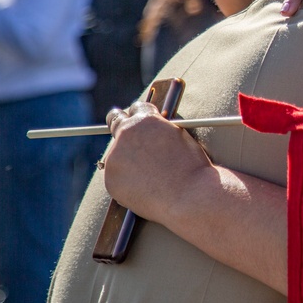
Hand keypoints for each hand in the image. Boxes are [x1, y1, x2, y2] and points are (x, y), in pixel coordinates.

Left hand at [102, 103, 212, 222]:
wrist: (189, 195)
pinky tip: (145, 188)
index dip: (140, 115)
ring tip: (150, 177)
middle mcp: (125, 133)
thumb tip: (151, 132)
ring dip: (127, 160)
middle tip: (129, 137)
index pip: (137, 108)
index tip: (141, 123)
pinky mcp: (110, 178)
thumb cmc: (191, 166)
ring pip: (116, 154)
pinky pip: (116, 176)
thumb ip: (159, 130)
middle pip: (115, 121)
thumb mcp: (179, 136)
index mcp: (146, 119)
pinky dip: (126, 181)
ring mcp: (115, 156)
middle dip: (121, 126)